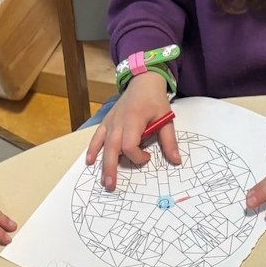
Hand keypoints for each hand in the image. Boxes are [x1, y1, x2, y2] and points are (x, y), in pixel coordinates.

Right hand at [85, 74, 177, 190]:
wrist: (143, 81)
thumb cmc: (154, 100)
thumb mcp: (166, 118)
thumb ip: (169, 141)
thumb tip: (176, 161)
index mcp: (133, 120)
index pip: (130, 145)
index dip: (138, 156)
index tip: (148, 157)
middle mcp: (119, 122)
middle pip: (112, 148)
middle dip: (111, 168)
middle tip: (111, 185)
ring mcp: (111, 122)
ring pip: (103, 145)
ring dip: (101, 163)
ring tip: (102, 180)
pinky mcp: (107, 121)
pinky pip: (97, 136)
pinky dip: (92, 148)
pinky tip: (89, 161)